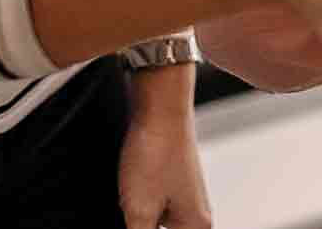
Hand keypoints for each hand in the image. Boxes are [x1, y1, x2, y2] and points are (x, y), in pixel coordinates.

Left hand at [118, 63, 209, 228]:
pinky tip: (125, 207)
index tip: (133, 224)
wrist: (160, 105)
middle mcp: (195, 215)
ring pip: (157, 226)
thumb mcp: (139, 210)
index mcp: (196, 227)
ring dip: (137, 224)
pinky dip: (138, 216)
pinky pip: (154, 212)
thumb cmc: (156, 152)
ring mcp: (183, 198)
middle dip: (139, 228)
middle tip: (129, 214)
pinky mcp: (169, 185)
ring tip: (127, 206)